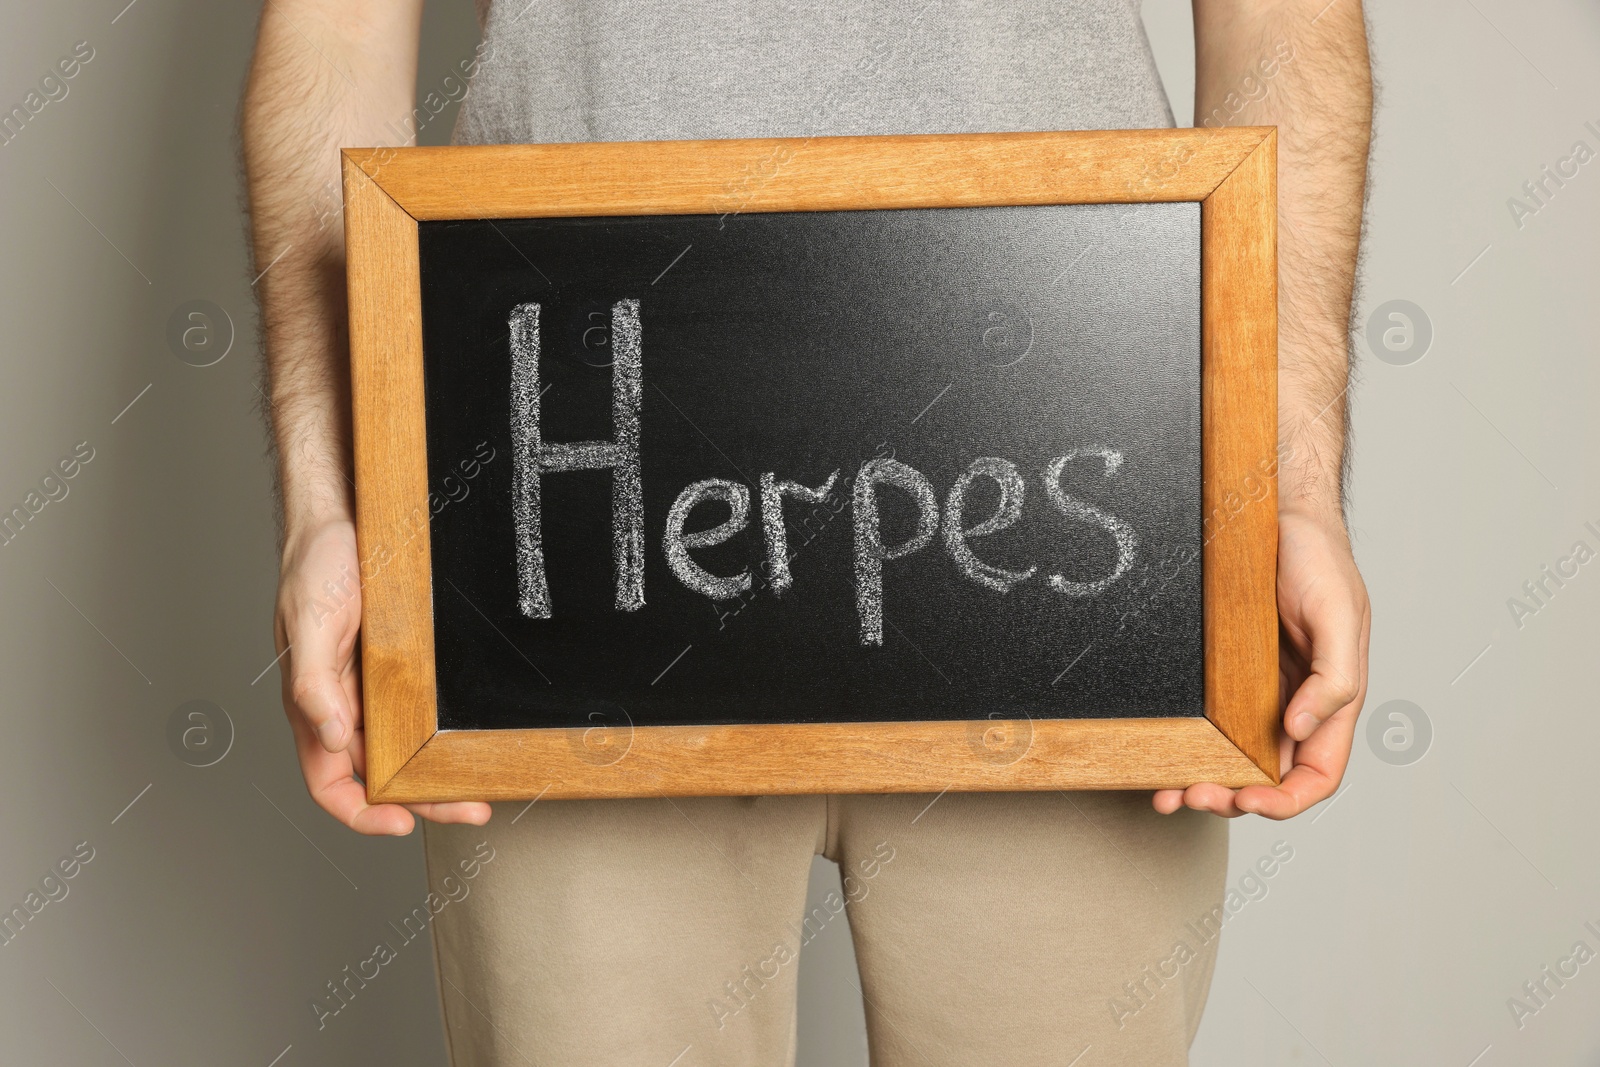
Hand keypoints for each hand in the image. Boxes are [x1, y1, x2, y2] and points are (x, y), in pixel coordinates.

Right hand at [275, 517, 490, 834]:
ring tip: (483, 784)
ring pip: (406, 746)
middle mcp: (346, 703)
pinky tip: (473, 737)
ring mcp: (377, 685)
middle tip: (472, 810)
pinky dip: (446, 730)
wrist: (345, 516)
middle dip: (424, 799)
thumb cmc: (316, 564)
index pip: (329, 781)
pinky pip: (424, 708)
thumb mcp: (310, 621)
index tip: (404, 823)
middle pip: (380, 772)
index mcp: (315, 705)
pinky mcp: (404, 663)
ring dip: (440, 770)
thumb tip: (325, 735)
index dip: (361, 813)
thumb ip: (311, 682)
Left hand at [1153, 506, 1369, 818]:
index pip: (1316, 775)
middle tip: (1193, 796)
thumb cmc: (1318, 559)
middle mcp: (1292, 705)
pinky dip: (1184, 747)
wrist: (1276, 514)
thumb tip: (1301, 728)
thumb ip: (1334, 677)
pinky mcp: (1221, 676)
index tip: (1249, 800)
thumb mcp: (1339, 614)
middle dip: (1232, 798)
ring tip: (1167, 793)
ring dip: (1201, 784)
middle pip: (1267, 778)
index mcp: (1329, 701)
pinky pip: (1204, 722)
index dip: (1286, 800)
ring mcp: (1254, 693)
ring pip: (1231, 759)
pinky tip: (1159, 759)